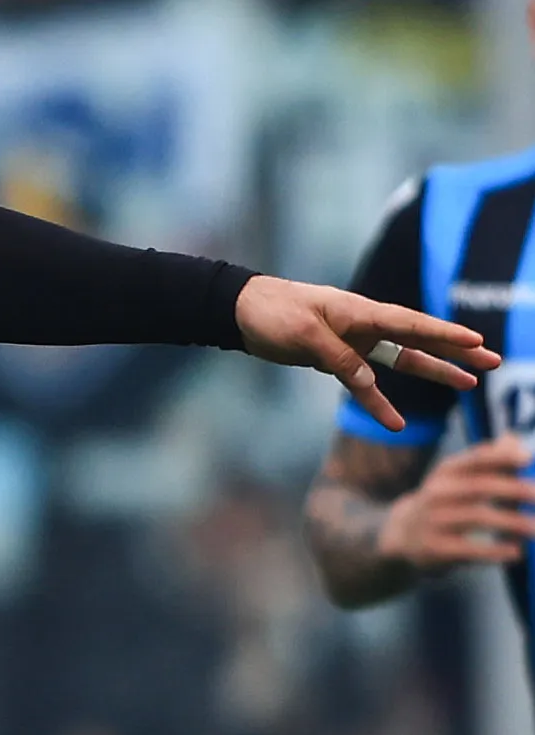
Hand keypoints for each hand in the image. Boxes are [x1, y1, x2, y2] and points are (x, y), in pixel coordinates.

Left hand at [234, 277, 496, 434]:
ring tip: (468, 384)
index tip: (476, 341)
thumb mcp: (304, 334)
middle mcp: (364, 327)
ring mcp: (353, 344)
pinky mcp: (336, 360)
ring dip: (433, 373)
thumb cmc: (274, 313)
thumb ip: (338, 358)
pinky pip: (364, 385)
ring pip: (401, 362)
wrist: (242, 313)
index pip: (411, 324)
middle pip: (419, 342)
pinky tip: (395, 422)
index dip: (445, 333)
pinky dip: (378, 402)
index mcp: (361, 312)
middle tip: (492, 362)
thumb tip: (368, 383)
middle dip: (456, 352)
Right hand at [376, 438, 534, 572]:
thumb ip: (490, 459)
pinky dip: (494, 550)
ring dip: (512, 522)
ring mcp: (433, 520)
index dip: (501, 457)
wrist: (402, 534)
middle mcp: (437, 492)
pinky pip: (468, 548)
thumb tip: (514, 440)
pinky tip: (516, 552)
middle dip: (514, 491)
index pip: (475, 459)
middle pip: (480, 487)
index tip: (527, 459)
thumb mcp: (460, 476)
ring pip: (477, 517)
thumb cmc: (446, 501)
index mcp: (446, 471)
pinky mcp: (434, 547)